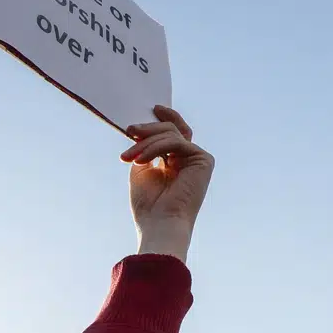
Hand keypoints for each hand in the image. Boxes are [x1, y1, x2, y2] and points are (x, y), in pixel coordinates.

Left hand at [121, 106, 213, 261]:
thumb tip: (141, 129)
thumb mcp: (141, 169)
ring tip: (128, 157)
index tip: (151, 109)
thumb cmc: (148, 204)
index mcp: (176, 161)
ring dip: (146, 142)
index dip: (164, 118)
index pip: (173, 132)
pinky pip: (176, 142)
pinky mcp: (203, 159)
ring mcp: (198, 158)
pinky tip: (141, 160)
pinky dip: (155, 147)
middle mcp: (190, 158)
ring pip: (171, 133)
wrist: (159, 224)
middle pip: (171, 129)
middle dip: (148, 129)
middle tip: (129, 130)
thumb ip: (145, 149)